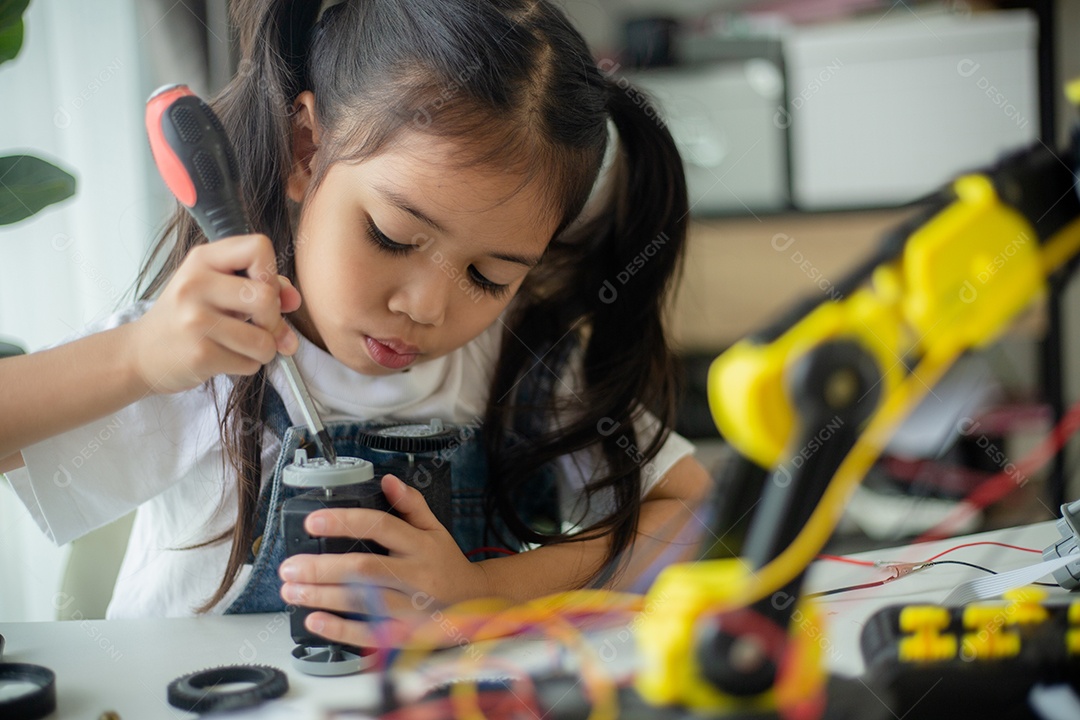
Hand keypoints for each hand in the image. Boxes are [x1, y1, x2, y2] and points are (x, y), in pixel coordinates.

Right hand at [129, 234, 301, 392]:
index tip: (262, 289)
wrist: (142, 352)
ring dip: (265, 349)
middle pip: (266, 296)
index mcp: (203, 259)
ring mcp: (195, 320)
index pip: (259, 247)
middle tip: (259, 326)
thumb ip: (260, 284)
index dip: (271, 272)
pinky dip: (247, 365)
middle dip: (273, 319)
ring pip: (264, 339)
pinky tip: (227, 358)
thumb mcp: (216, 287)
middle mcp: (196, 284)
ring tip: (244, 346)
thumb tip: (293, 299)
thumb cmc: (186, 316)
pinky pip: (249, 363)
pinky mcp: (199, 354)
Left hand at [278, 474, 491, 647]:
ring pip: (362, 601)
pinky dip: (340, 629)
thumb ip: (412, 505)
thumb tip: (387, 480)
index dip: (346, 522)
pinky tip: (315, 620)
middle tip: (289, 566)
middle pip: (364, 568)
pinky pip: (370, 634)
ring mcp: (411, 607)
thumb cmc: (448, 564)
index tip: (313, 522)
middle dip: (322, 567)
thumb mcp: (436, 530)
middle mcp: (417, 575)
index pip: (382, 526)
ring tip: (291, 591)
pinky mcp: (406, 634)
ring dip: (322, 596)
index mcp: (421, 545)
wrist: (477, 604)